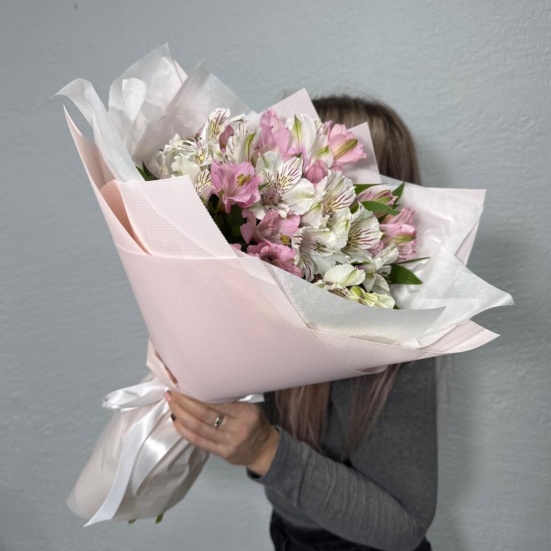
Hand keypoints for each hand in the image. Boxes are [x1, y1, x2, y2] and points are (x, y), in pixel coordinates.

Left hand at [165, 391, 279, 475]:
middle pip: (204, 415)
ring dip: (181, 416)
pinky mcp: (221, 454)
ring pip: (199, 429)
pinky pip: (199, 441)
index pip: (217, 403)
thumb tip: (204, 391)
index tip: (184, 386)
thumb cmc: (256, 423)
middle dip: (184, 404)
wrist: (264, 450)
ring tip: (171, 405)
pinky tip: (177, 422)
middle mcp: (237, 428)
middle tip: (172, 394)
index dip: (197, 395)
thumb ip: (230, 403)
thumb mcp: (250, 408)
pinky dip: (185, 431)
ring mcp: (228, 443)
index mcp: (245, 413)